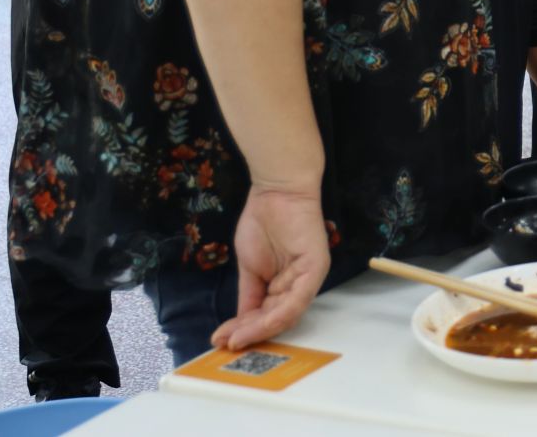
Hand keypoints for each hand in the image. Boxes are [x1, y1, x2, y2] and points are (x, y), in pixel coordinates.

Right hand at [210, 186, 331, 351]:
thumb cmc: (264, 222)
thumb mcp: (249, 268)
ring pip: (288, 314)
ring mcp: (309, 276)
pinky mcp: (315, 267)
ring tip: (237, 339)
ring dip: (261, 329)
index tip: (221, 340)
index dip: (246, 330)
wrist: (275, 191)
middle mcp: (300, 284)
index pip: (268, 315)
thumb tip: (236, 325)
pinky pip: (298, 298)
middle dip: (251, 334)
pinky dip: (277, 315)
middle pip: (278, 319)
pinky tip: (257, 323)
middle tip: (228, 344)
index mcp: (286, 285)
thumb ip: (247, 295)